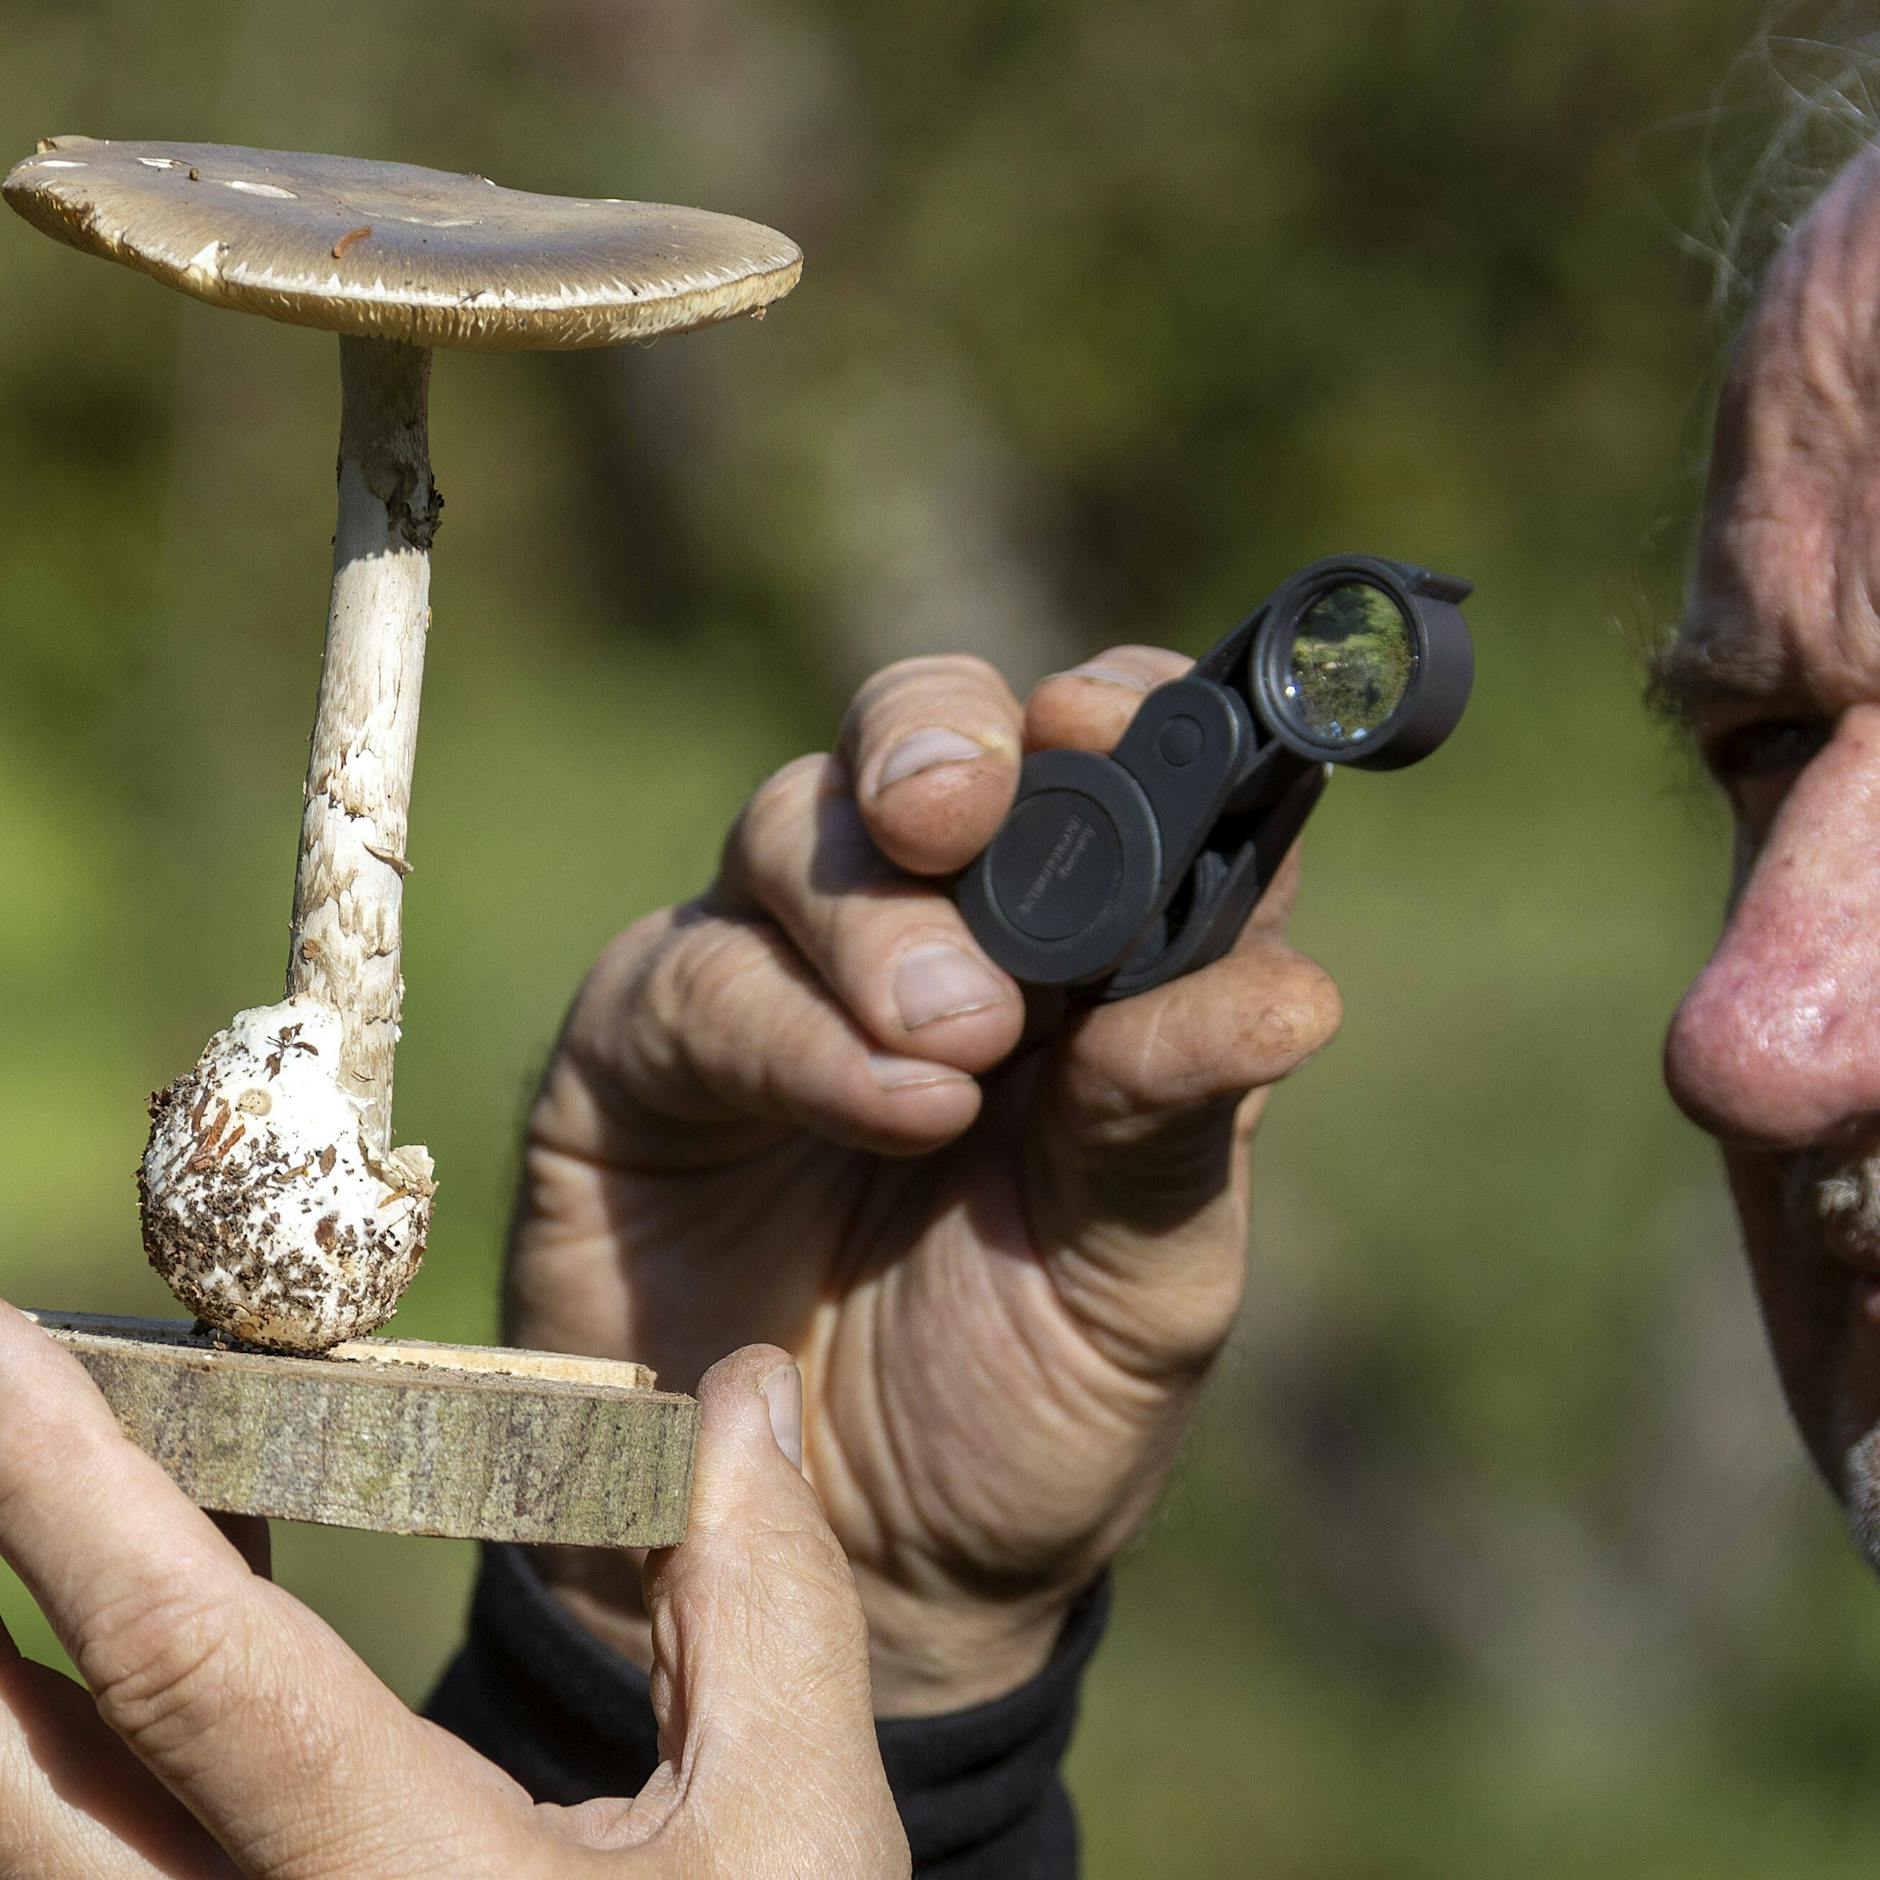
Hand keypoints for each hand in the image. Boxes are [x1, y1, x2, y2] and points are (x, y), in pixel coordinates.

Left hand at [0, 1306, 906, 1878]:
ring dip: (15, 1664)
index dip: (73, 1496)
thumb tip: (746, 1390)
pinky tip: (166, 1599)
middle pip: (26, 1784)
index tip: (0, 1344)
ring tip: (45, 1473)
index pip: (197, 1670)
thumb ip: (768, 1601)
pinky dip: (91, 1725)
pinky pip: (96, 1866)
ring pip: (36, 1841)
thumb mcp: (800, 1835)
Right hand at [510, 649, 1341, 1713]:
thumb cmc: (1025, 1410)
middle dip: (941, 742)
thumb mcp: (1144, 1276)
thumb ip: (1184, 1115)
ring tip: (959, 1052)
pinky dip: (796, 1026)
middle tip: (968, 819)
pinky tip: (886, 1104)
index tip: (1111, 728)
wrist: (850, 1572)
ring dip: (880, 918)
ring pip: (798, 824)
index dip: (1114, 713)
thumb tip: (1299, 990)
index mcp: (1078, 957)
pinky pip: (702, 976)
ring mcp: (778, 979)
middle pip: (923, 731)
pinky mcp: (648, 1051)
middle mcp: (928, 935)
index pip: (1100, 760)